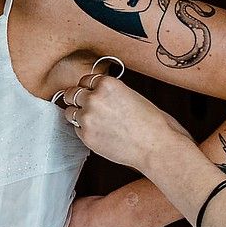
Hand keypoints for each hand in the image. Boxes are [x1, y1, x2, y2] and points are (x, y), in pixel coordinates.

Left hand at [60, 72, 189, 173]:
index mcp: (107, 84)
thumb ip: (111, 92)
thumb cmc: (152, 123)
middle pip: (72, 93)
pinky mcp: (86, 136)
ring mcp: (87, 118)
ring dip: (77, 115)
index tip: (89, 93)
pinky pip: (76, 130)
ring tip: (93, 121)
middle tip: (85, 106)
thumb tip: (98, 94)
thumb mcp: (131, 95)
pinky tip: (99, 133)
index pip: (85, 80)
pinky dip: (84, 130)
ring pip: (70, 112)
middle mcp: (94, 98)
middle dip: (77, 99)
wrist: (155, 146)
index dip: (88, 88)